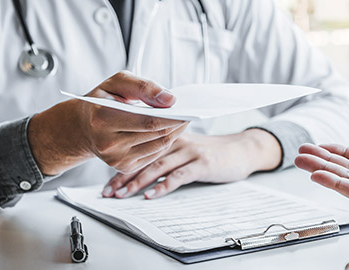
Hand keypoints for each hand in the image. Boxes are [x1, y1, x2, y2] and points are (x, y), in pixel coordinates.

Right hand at [28, 71, 186, 174]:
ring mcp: (116, 159)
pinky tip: (170, 130)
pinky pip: (154, 154)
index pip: (148, 120)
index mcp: (102, 118)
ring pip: (159, 146)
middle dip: (177, 123)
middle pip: (156, 134)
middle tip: (190, 112)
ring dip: (175, 133)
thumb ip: (143, 86)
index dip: (172, 116)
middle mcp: (108, 143)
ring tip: (183, 119)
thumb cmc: (102, 100)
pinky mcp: (124, 167)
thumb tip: (170, 100)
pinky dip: (165, 141)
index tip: (187, 108)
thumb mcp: (117, 82)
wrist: (82, 127)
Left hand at [101, 129, 281, 198]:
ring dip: (138, 181)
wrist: (241, 150)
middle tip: (108, 192)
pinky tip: (151, 196)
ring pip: (158, 166)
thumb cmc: (212, 152)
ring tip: (122, 195)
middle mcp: (177, 141)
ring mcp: (190, 151)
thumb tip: (140, 174)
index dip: (122, 167)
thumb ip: (166, 155)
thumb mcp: (186, 149)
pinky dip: (163, 186)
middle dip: (124, 176)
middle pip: (144, 158)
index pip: (140, 150)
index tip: (107, 185)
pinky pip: (179, 175)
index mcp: (170, 136)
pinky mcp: (203, 163)